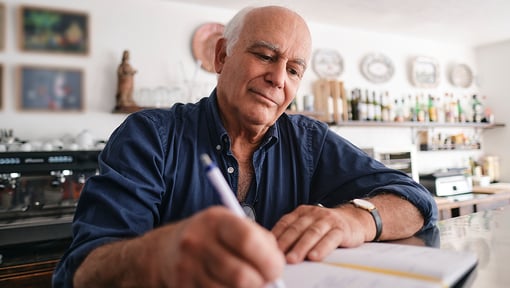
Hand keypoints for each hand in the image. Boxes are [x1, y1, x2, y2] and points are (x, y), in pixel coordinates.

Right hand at [142, 206, 284, 286]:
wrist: (165, 250)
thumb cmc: (210, 236)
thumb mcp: (231, 224)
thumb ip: (258, 240)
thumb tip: (276, 267)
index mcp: (215, 220)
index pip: (247, 240)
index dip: (269, 259)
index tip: (277, 268)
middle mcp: (197, 242)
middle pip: (241, 276)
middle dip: (261, 282)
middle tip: (265, 280)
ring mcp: (187, 267)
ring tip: (246, 280)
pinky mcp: (183, 287)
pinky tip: (227, 284)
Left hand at [271, 204, 368, 263]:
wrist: (355, 219)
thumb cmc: (326, 226)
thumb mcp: (308, 224)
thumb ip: (294, 233)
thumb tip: (273, 249)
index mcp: (302, 212)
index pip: (285, 222)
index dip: (276, 235)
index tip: (266, 248)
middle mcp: (313, 213)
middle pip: (297, 229)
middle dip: (286, 243)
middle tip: (277, 256)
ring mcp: (328, 220)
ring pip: (312, 233)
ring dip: (301, 247)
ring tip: (292, 259)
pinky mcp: (341, 229)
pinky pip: (330, 238)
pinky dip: (321, 248)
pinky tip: (314, 257)